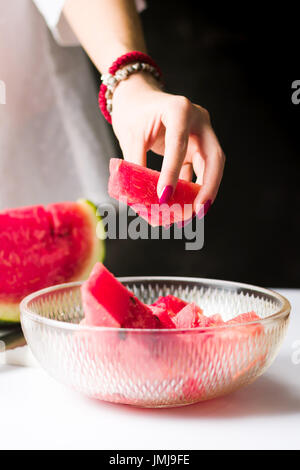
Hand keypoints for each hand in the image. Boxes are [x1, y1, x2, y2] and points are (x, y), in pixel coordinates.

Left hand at [111, 73, 224, 214]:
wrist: (137, 98)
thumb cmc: (133, 113)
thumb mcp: (130, 135)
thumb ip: (136, 163)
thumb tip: (140, 198)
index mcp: (179, 109)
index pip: (179, 144)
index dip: (172, 173)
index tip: (163, 197)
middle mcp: (198, 120)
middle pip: (214, 157)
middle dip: (209, 186)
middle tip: (199, 211)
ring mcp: (201, 134)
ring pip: (212, 166)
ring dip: (204, 191)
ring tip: (192, 214)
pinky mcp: (197, 147)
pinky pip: (199, 170)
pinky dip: (192, 189)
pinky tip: (183, 206)